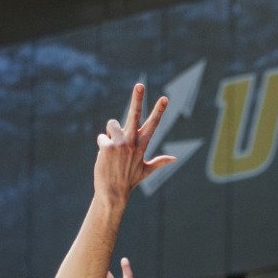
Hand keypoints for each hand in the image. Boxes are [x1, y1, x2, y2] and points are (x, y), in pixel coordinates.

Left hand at [93, 83, 176, 198]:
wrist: (113, 193)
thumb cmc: (129, 181)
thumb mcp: (146, 170)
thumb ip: (160, 161)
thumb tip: (175, 158)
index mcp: (143, 145)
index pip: (153, 124)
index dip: (159, 110)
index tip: (164, 98)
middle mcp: (133, 142)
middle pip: (134, 114)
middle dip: (137, 99)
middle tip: (140, 85)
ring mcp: (121, 143)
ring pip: (112, 124)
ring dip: (110, 134)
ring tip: (112, 150)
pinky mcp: (108, 146)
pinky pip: (102, 137)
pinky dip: (102, 146)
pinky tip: (104, 157)